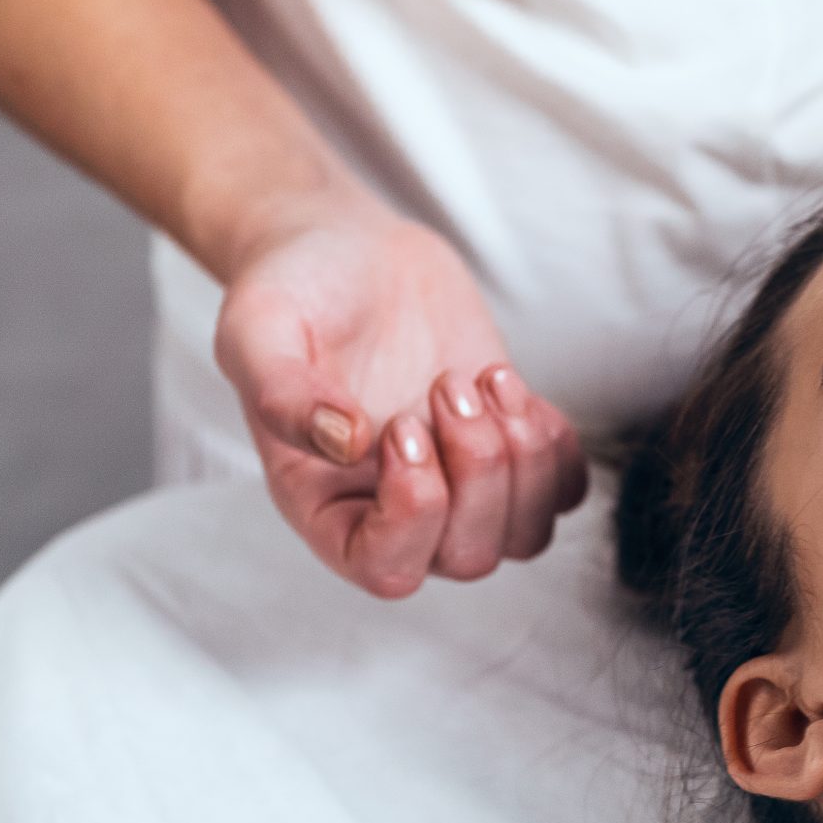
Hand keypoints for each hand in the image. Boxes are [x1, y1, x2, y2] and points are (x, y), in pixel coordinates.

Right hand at [213, 215, 587, 597]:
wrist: (352, 254)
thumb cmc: (295, 294)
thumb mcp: (258, 328)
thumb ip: (281, 391)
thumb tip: (346, 445)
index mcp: (324, 505)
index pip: (385, 569)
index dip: (414, 514)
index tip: (403, 428)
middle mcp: (394, 511)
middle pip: (468, 555)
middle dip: (477, 467)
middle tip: (447, 384)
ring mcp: (458, 487)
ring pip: (525, 534)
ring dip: (524, 458)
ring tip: (484, 379)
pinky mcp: (508, 451)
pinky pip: (563, 492)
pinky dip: (555, 447)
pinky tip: (509, 388)